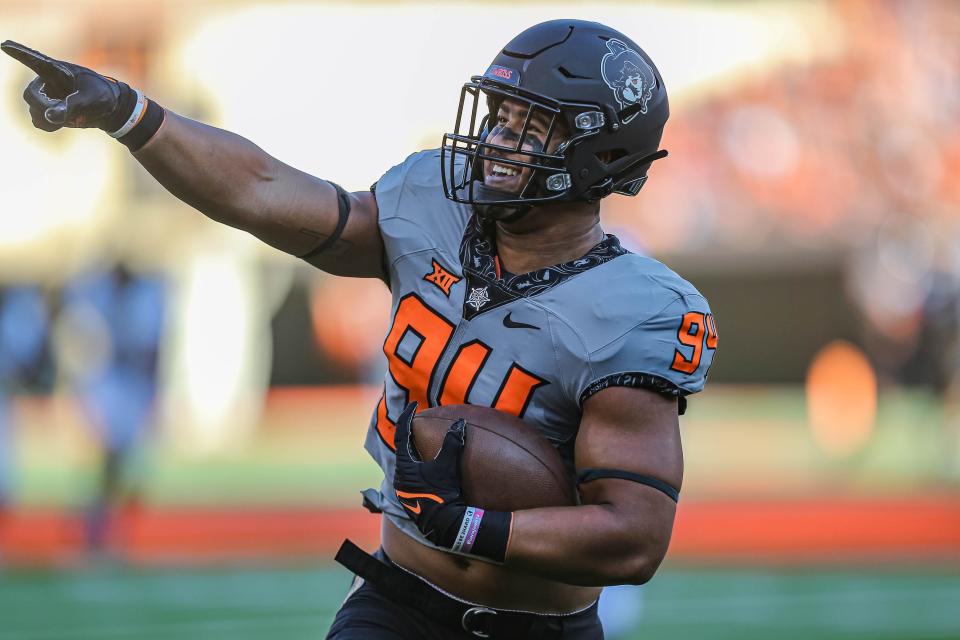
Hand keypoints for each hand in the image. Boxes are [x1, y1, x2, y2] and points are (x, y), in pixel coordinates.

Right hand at [1, 40, 131, 132]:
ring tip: (73, 116)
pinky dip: (50, 125)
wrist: (109, 108)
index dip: (19, 53)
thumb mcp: (93, 100)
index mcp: (57, 70)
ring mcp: (45, 96)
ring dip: (52, 119)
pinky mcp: (47, 110)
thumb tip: (50, 116)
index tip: (4, 45)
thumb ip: (73, 105)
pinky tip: (64, 121)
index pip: (35, 60)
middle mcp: (46, 81)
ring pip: (35, 111)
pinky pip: (39, 121)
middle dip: (46, 108)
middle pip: (31, 96)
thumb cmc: (103, 96)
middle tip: (66, 114)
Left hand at [392, 401, 468, 545]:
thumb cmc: (444, 493)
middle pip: (401, 449)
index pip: (402, 434)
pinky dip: (417, 466)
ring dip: (413, 452)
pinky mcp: (410, 499)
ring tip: (422, 442)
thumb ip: (452, 443)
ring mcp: (404, 490)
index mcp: (404, 466)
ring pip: (405, 464)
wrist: (444, 525)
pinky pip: (410, 476)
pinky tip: (426, 467)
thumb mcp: (448, 466)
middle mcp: (400, 477)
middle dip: (408, 435)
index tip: (414, 406)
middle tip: (416, 422)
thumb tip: (460, 423)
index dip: (407, 418)